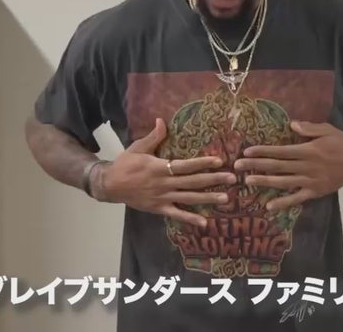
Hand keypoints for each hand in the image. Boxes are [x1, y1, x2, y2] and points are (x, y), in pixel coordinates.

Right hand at [101, 118, 236, 225]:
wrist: (110, 185)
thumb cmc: (125, 164)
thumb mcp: (138, 147)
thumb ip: (153, 136)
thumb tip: (162, 120)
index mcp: (160, 167)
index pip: (186, 165)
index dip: (203, 163)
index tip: (219, 160)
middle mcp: (164, 184)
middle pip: (193, 182)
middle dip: (213, 180)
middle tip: (232, 178)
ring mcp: (162, 198)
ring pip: (189, 198)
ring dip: (208, 198)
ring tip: (225, 198)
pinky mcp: (159, 209)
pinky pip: (176, 215)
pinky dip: (190, 219)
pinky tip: (205, 222)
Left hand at [233, 121, 342, 210]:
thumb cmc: (342, 143)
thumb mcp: (327, 129)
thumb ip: (308, 128)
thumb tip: (291, 125)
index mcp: (307, 150)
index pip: (280, 151)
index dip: (262, 152)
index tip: (247, 152)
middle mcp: (306, 167)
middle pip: (277, 166)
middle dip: (256, 166)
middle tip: (237, 166)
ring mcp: (310, 181)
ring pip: (283, 182)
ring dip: (264, 182)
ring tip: (247, 181)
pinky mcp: (315, 192)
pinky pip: (297, 199)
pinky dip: (283, 203)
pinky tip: (269, 206)